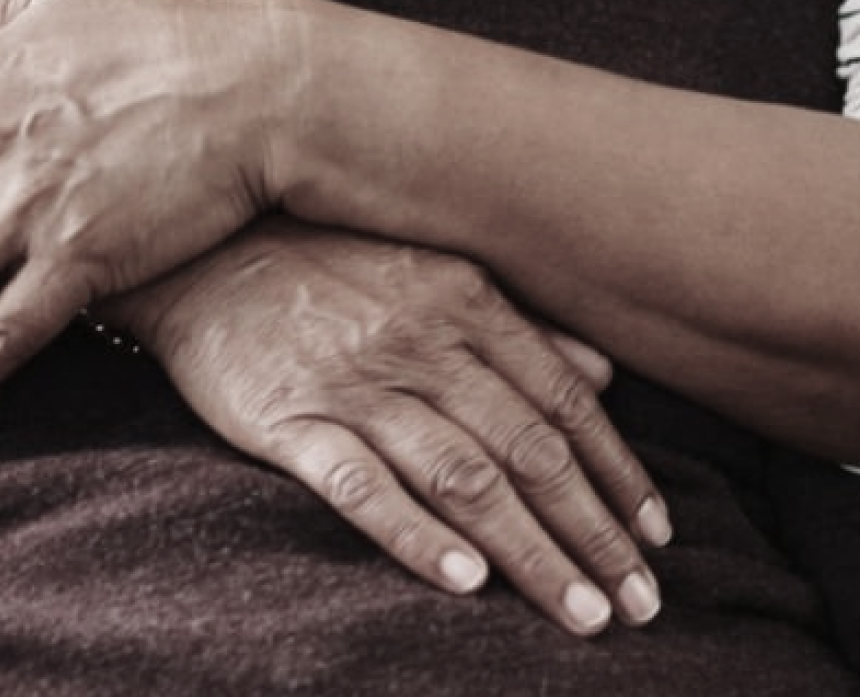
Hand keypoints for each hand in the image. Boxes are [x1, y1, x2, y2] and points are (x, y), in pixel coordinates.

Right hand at [117, 219, 669, 633]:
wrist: (199, 246)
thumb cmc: (323, 260)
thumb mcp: (428, 268)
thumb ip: (516, 322)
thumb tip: (602, 374)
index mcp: (463, 300)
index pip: (564, 401)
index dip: (618, 473)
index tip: (659, 536)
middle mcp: (422, 341)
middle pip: (528, 450)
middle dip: (594, 532)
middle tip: (643, 606)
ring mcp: (356, 382)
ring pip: (464, 476)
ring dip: (532, 551)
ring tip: (583, 614)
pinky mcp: (290, 418)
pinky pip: (362, 484)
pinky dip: (417, 534)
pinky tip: (464, 583)